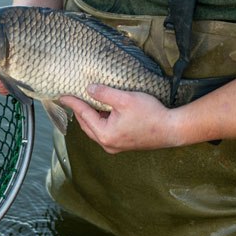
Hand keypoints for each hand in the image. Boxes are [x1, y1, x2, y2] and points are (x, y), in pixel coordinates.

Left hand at [59, 84, 181, 153]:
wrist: (172, 130)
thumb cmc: (151, 114)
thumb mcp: (125, 99)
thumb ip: (104, 94)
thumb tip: (89, 89)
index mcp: (104, 134)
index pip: (83, 114)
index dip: (73, 102)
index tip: (62, 95)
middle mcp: (107, 144)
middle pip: (86, 125)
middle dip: (79, 111)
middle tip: (72, 98)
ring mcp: (115, 146)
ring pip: (95, 129)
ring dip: (90, 117)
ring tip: (86, 102)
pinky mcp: (123, 144)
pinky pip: (104, 132)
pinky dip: (100, 122)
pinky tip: (102, 111)